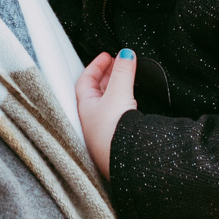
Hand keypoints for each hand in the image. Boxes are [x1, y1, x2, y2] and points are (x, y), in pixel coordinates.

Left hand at [75, 49, 136, 178]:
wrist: (127, 165)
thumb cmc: (114, 134)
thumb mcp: (118, 94)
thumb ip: (122, 72)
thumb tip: (126, 53)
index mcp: (85, 108)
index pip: (85, 81)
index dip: (96, 66)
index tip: (108, 55)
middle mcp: (92, 121)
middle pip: (96, 92)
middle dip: (108, 75)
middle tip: (120, 63)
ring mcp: (105, 132)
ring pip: (107, 105)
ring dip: (116, 89)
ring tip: (127, 79)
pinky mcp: (118, 141)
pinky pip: (118, 116)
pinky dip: (124, 104)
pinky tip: (133, 105)